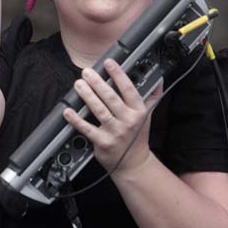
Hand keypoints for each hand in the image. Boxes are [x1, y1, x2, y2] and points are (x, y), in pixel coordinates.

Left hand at [63, 59, 161, 176]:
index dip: (118, 75)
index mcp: (139, 111)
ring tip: (79, 84)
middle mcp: (128, 121)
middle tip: (87, 72)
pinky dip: (76, 120)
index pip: (129, 89)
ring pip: (99, 110)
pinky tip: (68, 111)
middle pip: (111, 98)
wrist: (133, 164)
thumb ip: (152, 97)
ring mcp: (115, 132)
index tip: (109, 63)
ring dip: (87, 96)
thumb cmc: (138, 137)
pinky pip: (87, 129)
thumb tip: (159, 80)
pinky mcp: (103, 142)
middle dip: (98, 83)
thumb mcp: (148, 116)